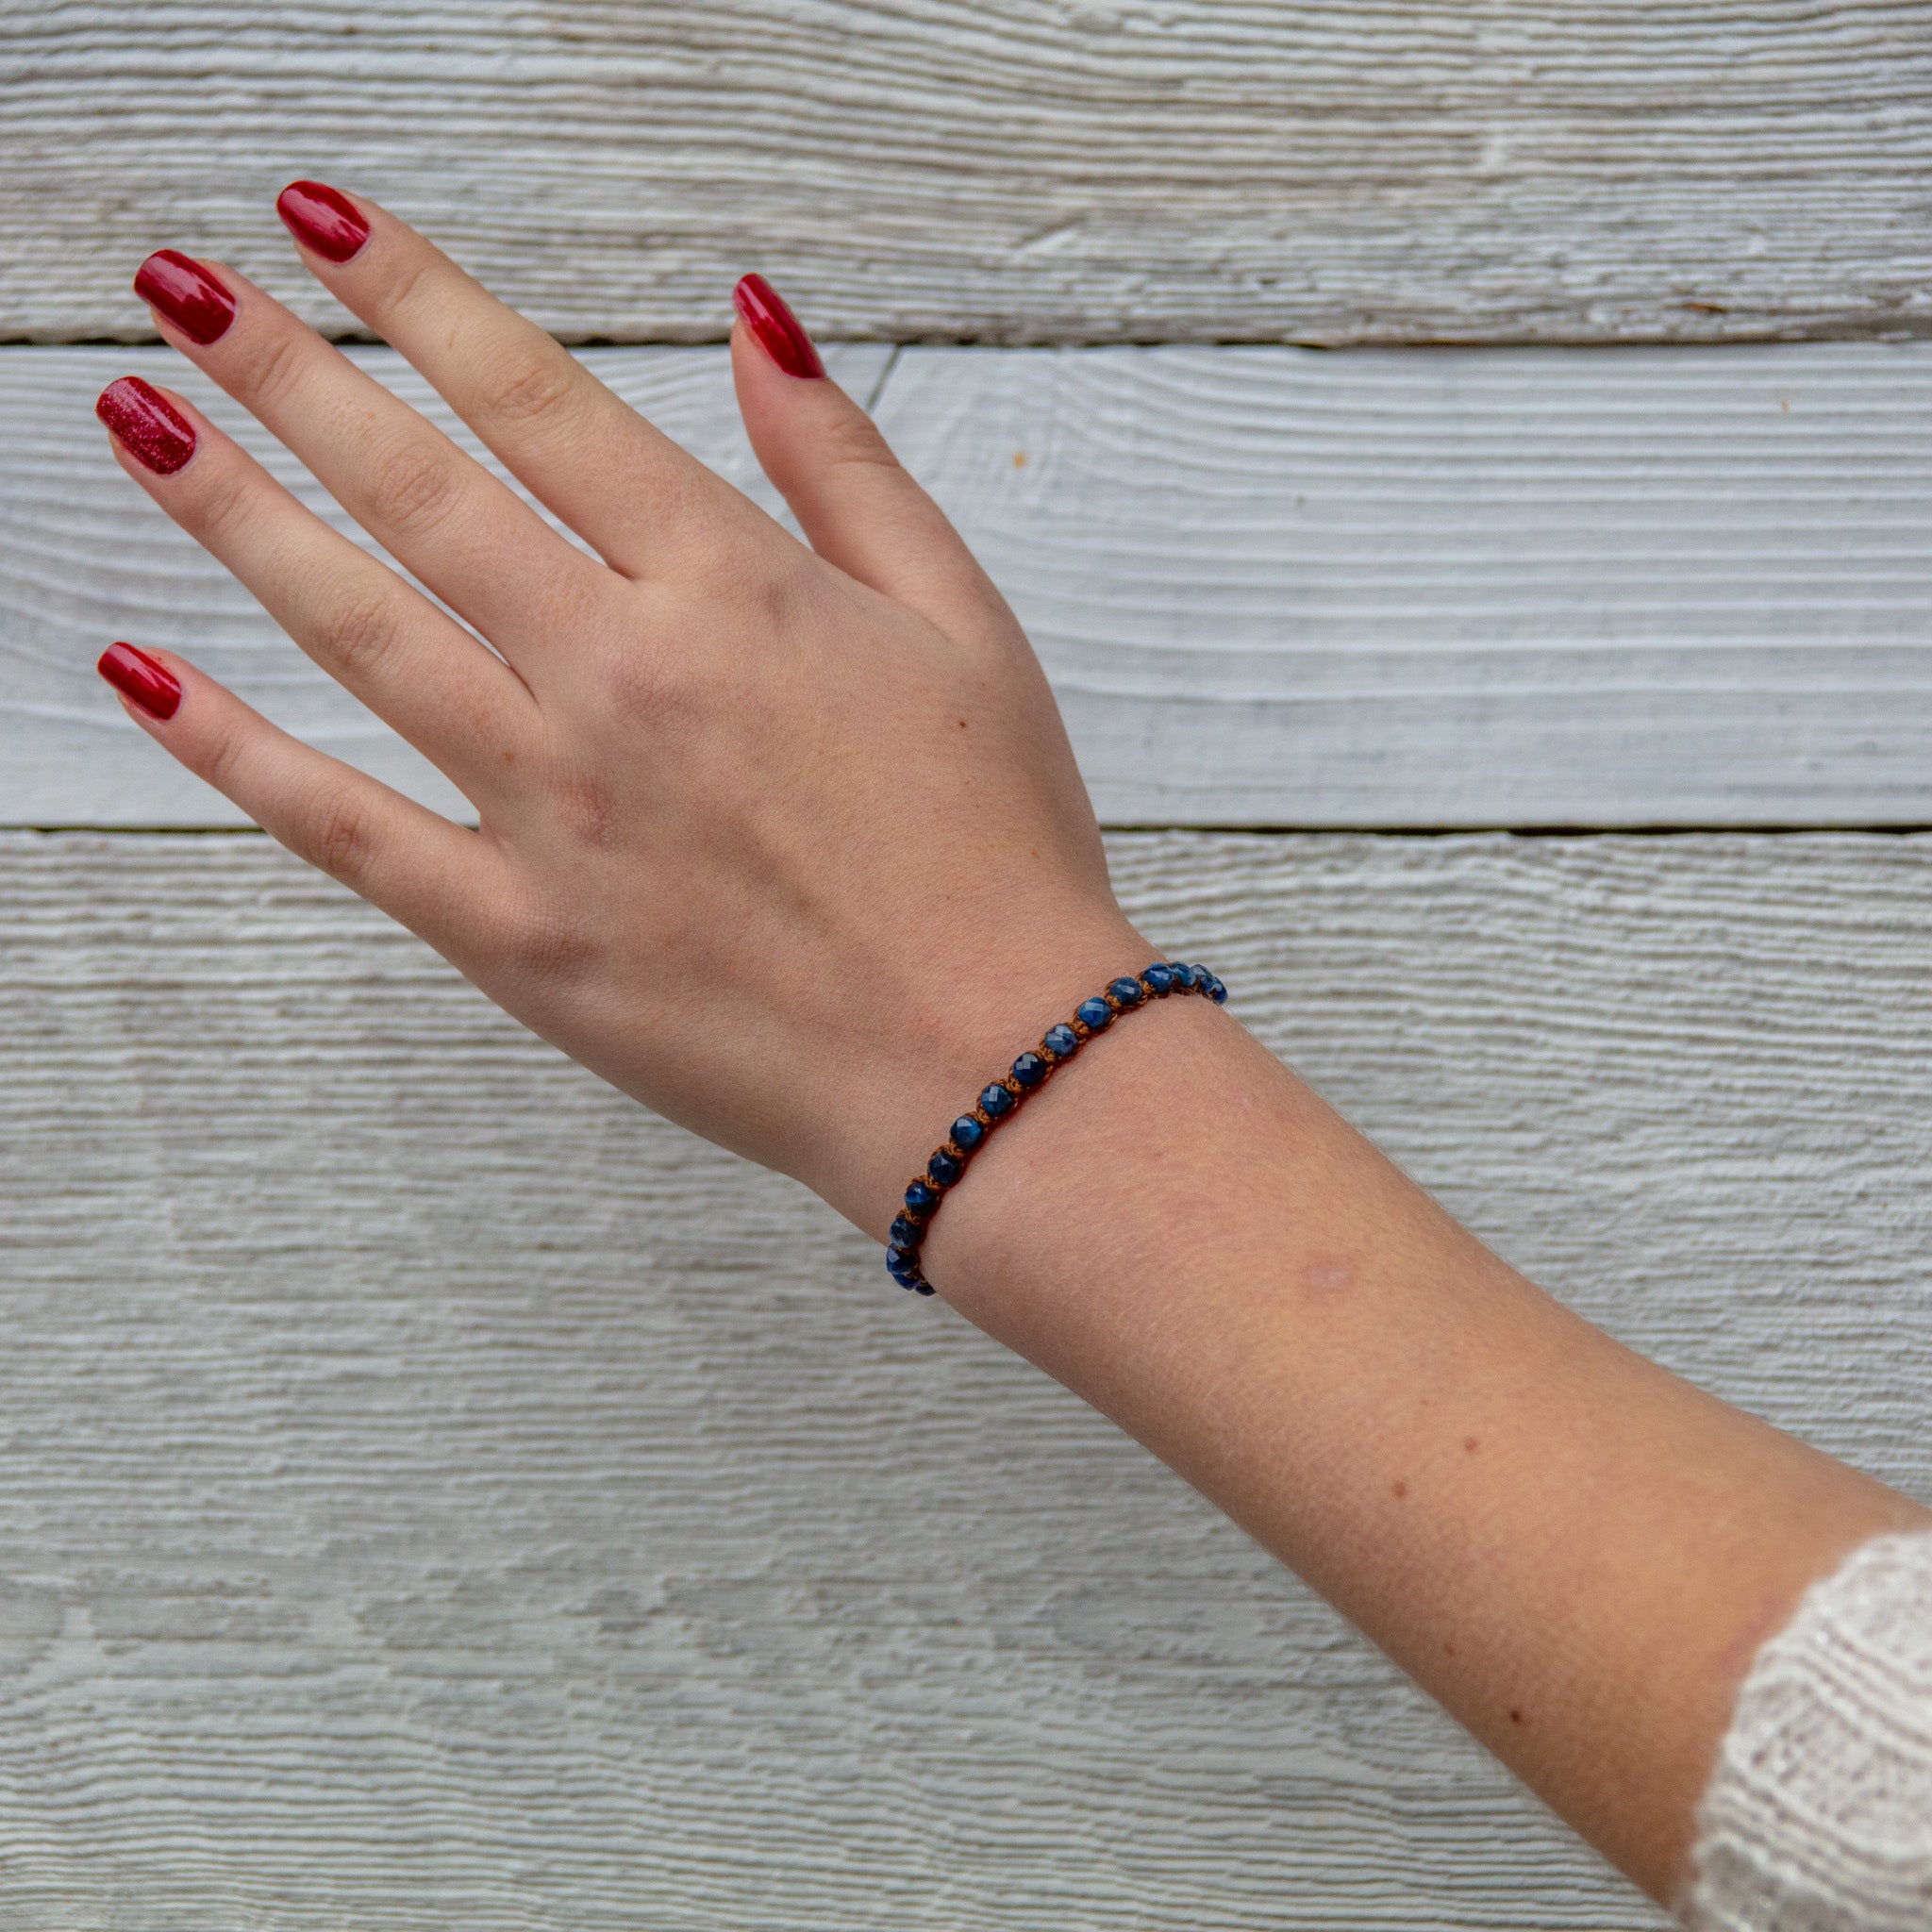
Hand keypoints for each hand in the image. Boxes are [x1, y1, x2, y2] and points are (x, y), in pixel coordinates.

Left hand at [95, 187, 1149, 1242]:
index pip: (540, 402)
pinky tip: (146, 677)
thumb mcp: (963, 624)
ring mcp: (554, 810)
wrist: (989, 1064)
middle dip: (290, 374)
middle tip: (189, 294)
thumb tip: (757, 324)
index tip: (325, 225)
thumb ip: (845, 469)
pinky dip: (235, 753)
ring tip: (141, 428)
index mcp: (733, 593)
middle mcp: (621, 680)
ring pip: (361, 631)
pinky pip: (345, 829)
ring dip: (237, 517)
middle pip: (420, 493)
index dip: (419, 297)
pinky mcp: (517, 936)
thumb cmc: (995, 851)